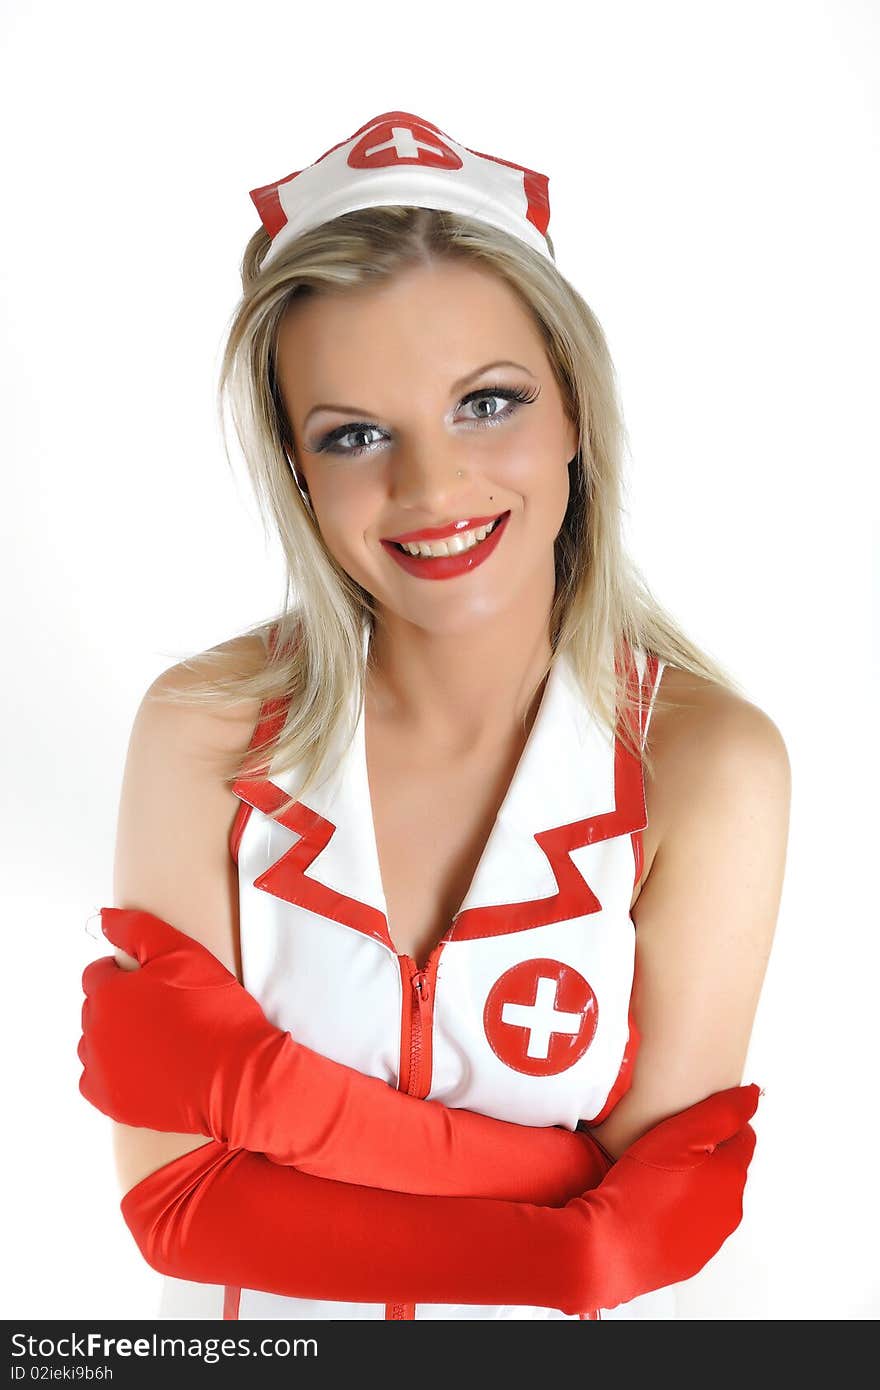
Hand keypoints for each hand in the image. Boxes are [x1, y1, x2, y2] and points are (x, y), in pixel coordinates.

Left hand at [78, 907, 276, 1135]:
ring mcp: (101, 1070)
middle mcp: (95, 1032)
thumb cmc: (214, 1013)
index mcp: (108, 993)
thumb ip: (138, 929)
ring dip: (116, 1037)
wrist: (237, 1075)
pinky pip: (97, 1080)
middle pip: (96, 1009)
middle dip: (120, 1005)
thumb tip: (105, 918)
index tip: (151, 983)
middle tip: (161, 1010)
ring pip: (95, 1044)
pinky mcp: (112, 1101)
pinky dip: (114, 1072)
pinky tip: (145, 1065)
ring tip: (156, 1038)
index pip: (97, 974)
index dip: (124, 973)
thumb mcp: (183, 952)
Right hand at [564, 1083, 759, 1311]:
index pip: (743, 1135)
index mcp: (732, 1175)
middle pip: (727, 1167)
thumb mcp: (680, 1133)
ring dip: (694, 1184)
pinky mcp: (691, 1257)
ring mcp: (711, 1237)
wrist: (610, 1247)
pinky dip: (680, 1212)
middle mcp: (730, 1208)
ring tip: (657, 1176)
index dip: (718, 1123)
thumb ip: (722, 1112)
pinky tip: (653, 1205)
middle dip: (708, 1154)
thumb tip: (752, 1096)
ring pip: (710, 1197)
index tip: (692, 1120)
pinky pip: (692, 1225)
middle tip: (669, 1146)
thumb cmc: (641, 1188)